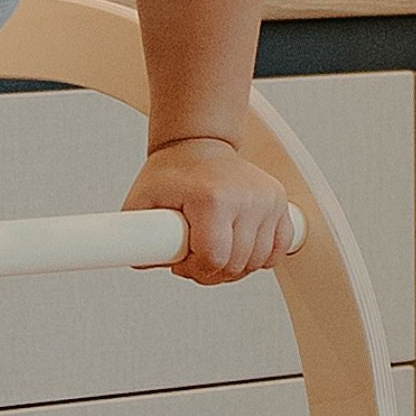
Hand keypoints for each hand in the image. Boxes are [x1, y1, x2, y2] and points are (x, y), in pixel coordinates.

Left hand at [126, 134, 297, 286]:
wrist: (200, 144)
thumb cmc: (173, 173)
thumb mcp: (143, 201)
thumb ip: (136, 235)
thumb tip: (142, 261)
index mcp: (212, 198)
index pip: (212, 259)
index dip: (194, 270)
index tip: (182, 261)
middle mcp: (245, 197)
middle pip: (235, 265)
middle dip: (211, 271)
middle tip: (194, 256)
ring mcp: (266, 198)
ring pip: (258, 261)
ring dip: (235, 266)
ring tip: (215, 248)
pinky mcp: (278, 200)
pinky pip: (279, 248)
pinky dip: (261, 257)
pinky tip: (240, 246)